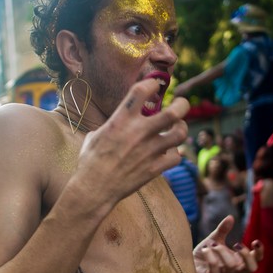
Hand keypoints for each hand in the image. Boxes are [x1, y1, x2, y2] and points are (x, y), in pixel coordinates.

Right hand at [75, 79, 188, 204]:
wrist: (94, 189)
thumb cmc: (90, 162)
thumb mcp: (95, 136)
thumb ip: (111, 126)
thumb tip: (116, 123)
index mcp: (121, 119)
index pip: (142, 90)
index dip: (152, 83)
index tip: (154, 86)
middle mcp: (139, 132)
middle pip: (174, 112)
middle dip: (182, 105)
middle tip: (181, 105)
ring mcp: (150, 150)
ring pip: (180, 133)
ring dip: (181, 128)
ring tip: (177, 128)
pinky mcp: (155, 168)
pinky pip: (176, 157)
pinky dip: (175, 153)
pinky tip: (168, 152)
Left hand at [193, 216, 262, 272]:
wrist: (188, 262)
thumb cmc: (206, 252)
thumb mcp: (216, 238)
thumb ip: (223, 230)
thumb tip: (230, 217)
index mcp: (240, 262)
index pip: (256, 261)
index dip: (260, 253)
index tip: (255, 241)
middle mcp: (235, 272)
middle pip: (252, 267)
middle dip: (244, 253)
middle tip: (236, 243)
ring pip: (232, 266)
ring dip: (222, 251)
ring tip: (212, 244)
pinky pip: (215, 270)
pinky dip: (210, 257)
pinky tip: (205, 250)